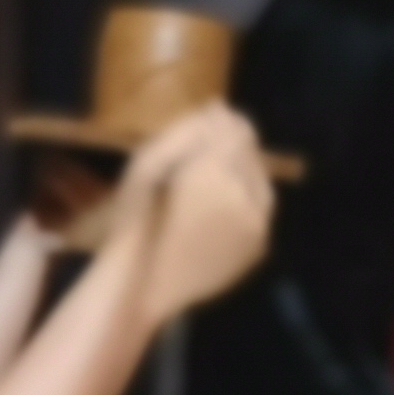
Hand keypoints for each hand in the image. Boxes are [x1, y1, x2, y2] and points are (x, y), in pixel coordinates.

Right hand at [113, 105, 275, 322]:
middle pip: (250, 156)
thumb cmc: (134, 221)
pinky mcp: (259, 248)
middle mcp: (245, 197)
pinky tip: (223, 204)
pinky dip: (246, 201)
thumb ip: (185, 132)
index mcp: (214, 173)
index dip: (226, 120)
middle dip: (235, 145)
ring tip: (216, 173)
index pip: (236, 131)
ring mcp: (257, 226)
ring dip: (243, 172)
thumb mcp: (145, 164)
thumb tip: (217, 109)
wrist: (143, 285)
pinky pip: (259, 211)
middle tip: (213, 142)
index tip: (214, 112)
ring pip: (259, 183)